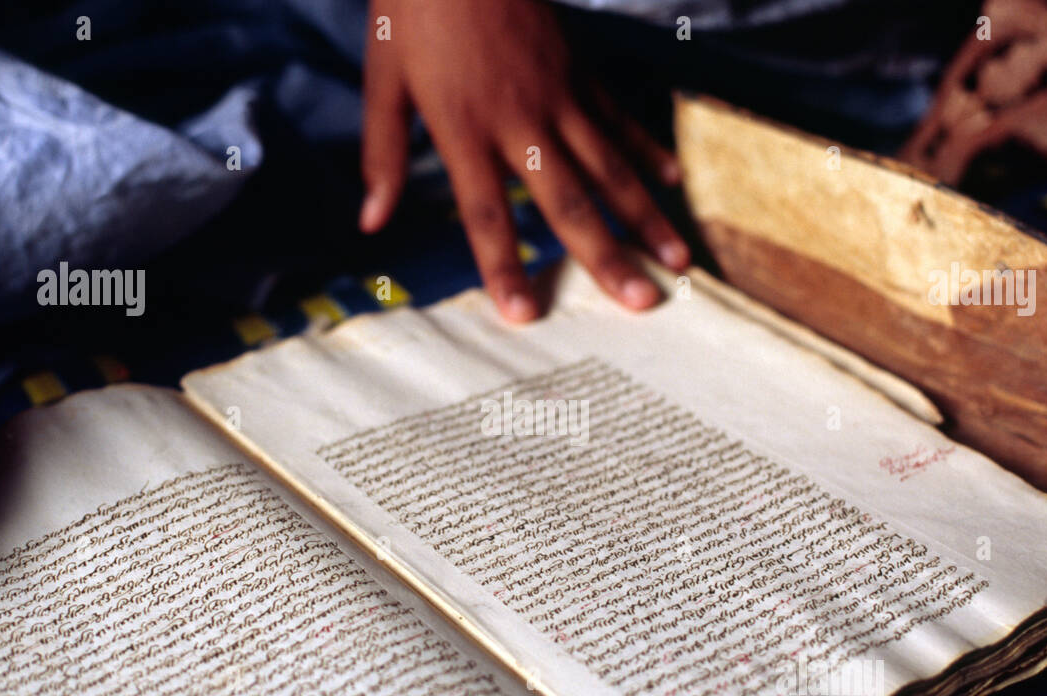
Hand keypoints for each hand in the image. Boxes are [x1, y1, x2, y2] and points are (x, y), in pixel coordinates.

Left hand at [360, 0, 689, 321]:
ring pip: (610, 166)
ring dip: (644, 217)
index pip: (486, 212)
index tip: (524, 315)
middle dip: (606, 255)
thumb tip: (370, 221)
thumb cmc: (413, 8)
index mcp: (464, 127)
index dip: (504, 265)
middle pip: (568, 200)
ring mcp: (558, 93)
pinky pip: (617, 117)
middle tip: (643, 302)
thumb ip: (382, 153)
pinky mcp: (578, 69)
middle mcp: (520, 119)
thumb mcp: (383, 79)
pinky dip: (646, 150)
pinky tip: (672, 183)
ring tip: (676, 261)